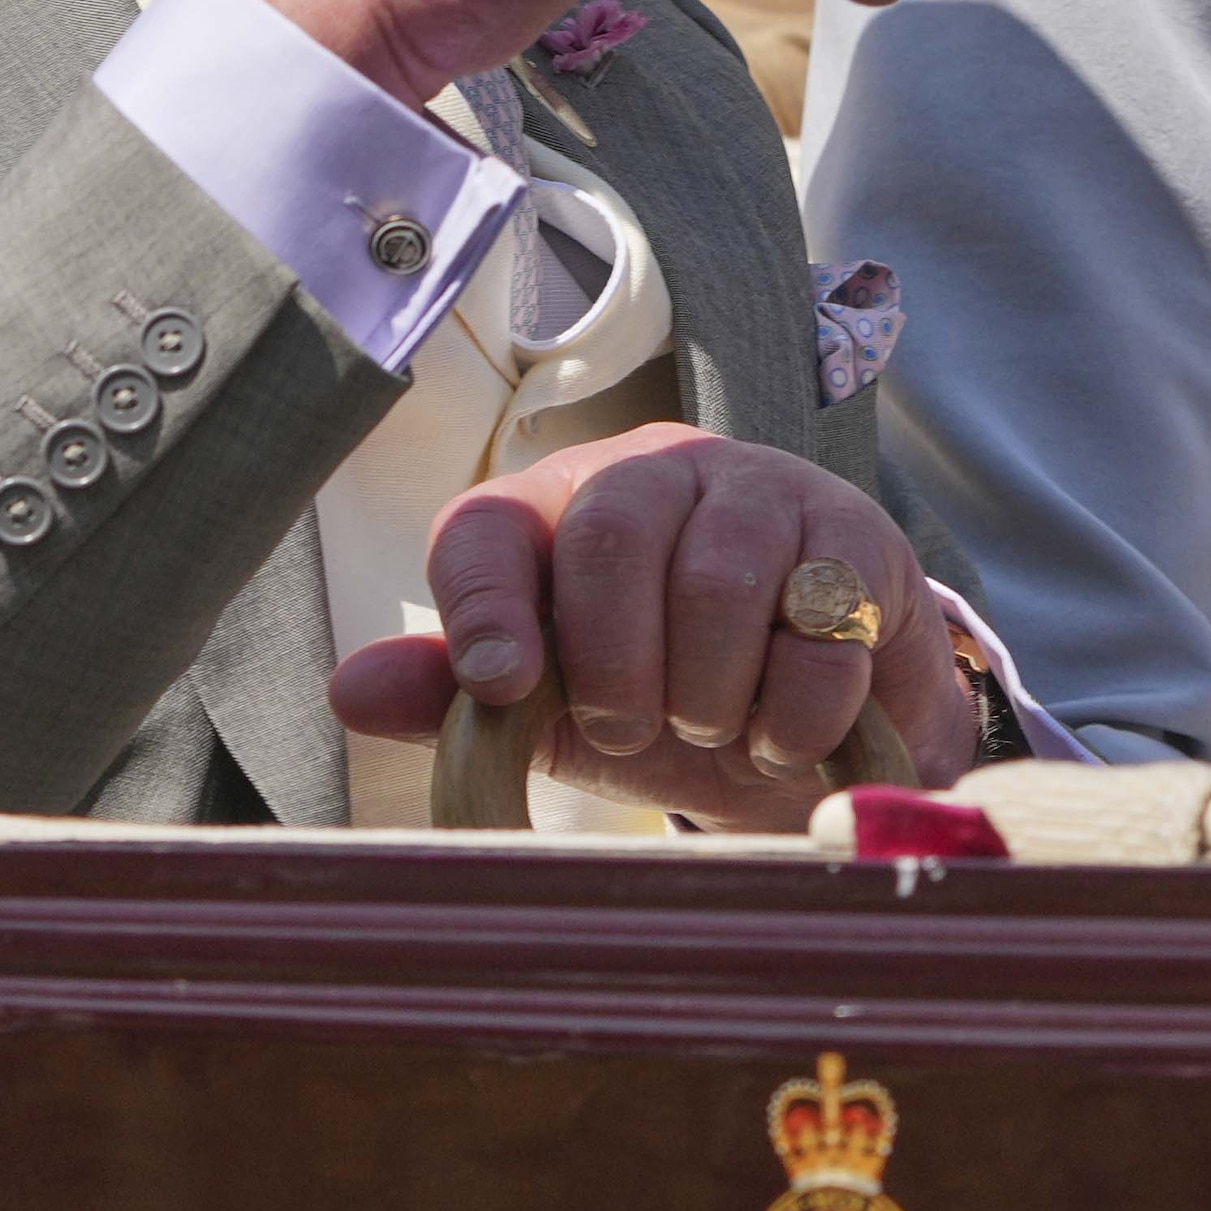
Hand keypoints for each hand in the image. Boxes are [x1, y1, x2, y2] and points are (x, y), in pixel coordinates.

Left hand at [324, 425, 976, 831]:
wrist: (816, 724)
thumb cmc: (663, 700)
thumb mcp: (555, 716)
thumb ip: (458, 700)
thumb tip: (349, 690)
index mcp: (560, 507)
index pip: (488, 526)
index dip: (482, 604)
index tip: (501, 687)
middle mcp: (662, 474)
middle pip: (612, 534)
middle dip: (615, 668)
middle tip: (631, 732)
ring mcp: (769, 495)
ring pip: (719, 579)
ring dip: (708, 697)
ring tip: (714, 730)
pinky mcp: (862, 542)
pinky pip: (820, 633)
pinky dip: (793, 719)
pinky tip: (783, 737)